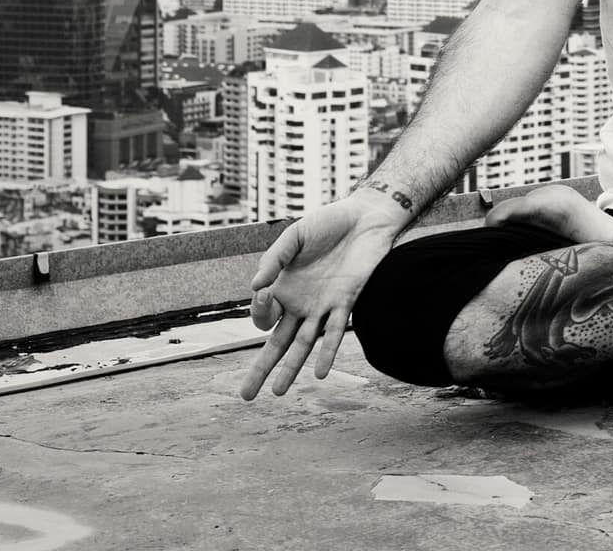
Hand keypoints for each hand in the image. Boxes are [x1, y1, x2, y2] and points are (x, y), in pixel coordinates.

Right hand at [238, 190, 406, 399]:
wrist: (366, 216)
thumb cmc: (328, 223)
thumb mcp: (295, 235)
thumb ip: (274, 258)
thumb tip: (255, 286)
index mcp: (284, 287)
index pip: (264, 315)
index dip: (259, 312)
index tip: (265, 294)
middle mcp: (301, 303)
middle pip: (278, 342)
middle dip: (262, 368)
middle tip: (245, 395)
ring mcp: (324, 306)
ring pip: (304, 344)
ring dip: (291, 368)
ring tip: (277, 393)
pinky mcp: (347, 302)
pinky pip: (335, 332)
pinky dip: (327, 352)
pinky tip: (319, 373)